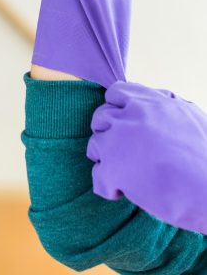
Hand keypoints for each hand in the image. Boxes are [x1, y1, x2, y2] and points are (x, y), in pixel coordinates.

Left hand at [88, 81, 206, 234]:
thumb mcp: (189, 114)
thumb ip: (164, 102)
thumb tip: (150, 98)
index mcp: (148, 101)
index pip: (115, 92)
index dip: (118, 109)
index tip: (127, 125)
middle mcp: (129, 116)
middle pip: (100, 117)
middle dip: (109, 133)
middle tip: (125, 151)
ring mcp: (118, 142)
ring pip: (94, 145)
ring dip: (107, 159)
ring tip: (127, 172)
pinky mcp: (114, 170)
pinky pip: (98, 177)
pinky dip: (109, 187)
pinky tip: (126, 191)